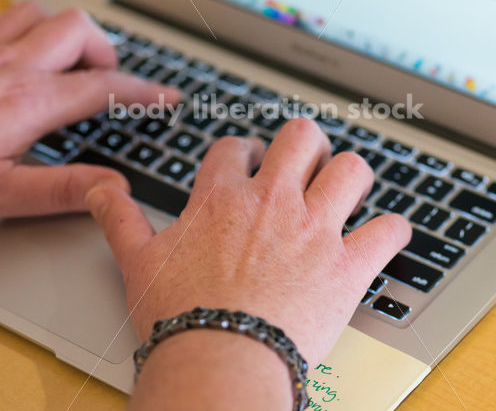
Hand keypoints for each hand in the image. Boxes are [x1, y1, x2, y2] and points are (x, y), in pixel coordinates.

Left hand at [0, 2, 177, 217]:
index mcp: (26, 103)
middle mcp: (8, 66)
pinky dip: (22, 27)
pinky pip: (0, 16)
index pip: (104, 87)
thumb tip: (112, 187)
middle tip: (107, 81)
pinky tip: (18, 55)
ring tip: (66, 63)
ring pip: (39, 12)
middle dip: (105, 51)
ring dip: (63, 33)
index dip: (145, 91)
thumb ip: (60, 189)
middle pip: (78, 30)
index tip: (169, 96)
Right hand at [87, 117, 410, 366]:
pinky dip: (392, 230)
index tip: (248, 162)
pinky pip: (389, 231)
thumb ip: (119, 218)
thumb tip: (99, 190)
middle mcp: (273, 202)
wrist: (218, 361)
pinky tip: (385, 234)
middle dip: (305, 143)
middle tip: (305, 162)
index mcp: (225, 198)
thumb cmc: (179, 316)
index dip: (242, 150)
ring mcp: (315, 230)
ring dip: (352, 174)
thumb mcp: (137, 261)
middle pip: (301, 137)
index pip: (235, 148)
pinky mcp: (348, 266)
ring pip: (352, 169)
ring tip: (345, 187)